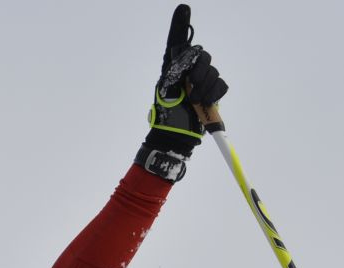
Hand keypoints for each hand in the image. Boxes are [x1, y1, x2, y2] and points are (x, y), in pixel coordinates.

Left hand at [137, 5, 228, 181]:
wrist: (176, 135)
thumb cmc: (166, 114)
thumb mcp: (166, 89)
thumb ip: (175, 70)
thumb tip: (186, 51)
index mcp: (172, 68)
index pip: (177, 42)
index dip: (180, 24)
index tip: (183, 8)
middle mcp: (187, 71)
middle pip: (201, 56)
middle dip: (198, 70)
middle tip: (190, 86)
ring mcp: (200, 81)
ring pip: (212, 71)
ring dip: (205, 86)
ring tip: (195, 100)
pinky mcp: (212, 92)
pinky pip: (221, 84)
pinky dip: (215, 94)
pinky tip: (205, 103)